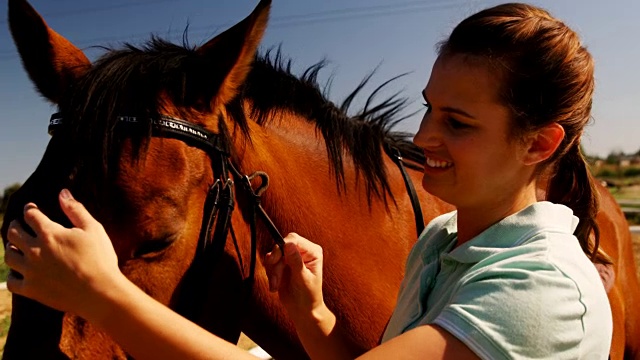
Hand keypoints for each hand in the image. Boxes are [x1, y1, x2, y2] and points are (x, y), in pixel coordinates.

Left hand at [4, 189, 122, 318]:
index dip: (29, 210)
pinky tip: (19, 272)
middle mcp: (35, 251)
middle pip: (13, 233)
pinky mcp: (31, 290)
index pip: (30, 215)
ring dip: (11, 248)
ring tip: (16, 246)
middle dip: (15, 226)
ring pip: (9, 255)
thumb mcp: (93, 229)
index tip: (31, 208)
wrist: (99, 293)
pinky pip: (11, 281)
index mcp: (49, 233)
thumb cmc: (99, 259)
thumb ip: (76, 210)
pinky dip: (12, 275)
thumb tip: (62, 192)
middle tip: (19, 225)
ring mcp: (31, 271)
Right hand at [264, 233, 324, 316]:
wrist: (302, 310)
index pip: (294, 240)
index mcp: (312, 252)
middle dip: (275, 262)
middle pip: (281, 246)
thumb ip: (295, 261)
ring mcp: (291, 257)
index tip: (275, 260)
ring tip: (276, 285)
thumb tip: (288, 244)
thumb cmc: (308, 296)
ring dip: (272, 271)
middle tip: (275, 279)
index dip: (282, 247)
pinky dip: (270, 274)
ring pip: (273, 255)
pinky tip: (275, 285)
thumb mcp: (302, 279)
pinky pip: (270, 262)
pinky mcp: (282, 265)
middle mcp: (302, 252)